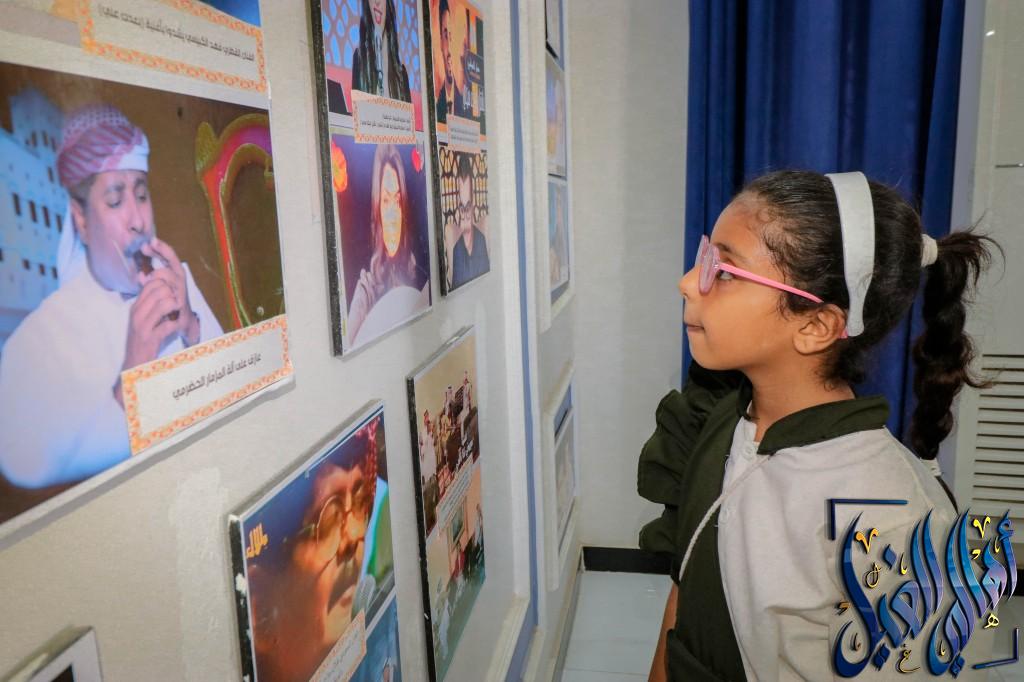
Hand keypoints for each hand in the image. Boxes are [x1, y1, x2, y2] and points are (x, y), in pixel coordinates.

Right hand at [115, 239, 197, 403]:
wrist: (134, 363)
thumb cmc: (144, 340)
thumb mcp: (145, 319)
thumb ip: (152, 304)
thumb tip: (164, 289)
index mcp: (136, 307)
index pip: (153, 283)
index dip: (168, 287)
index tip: (173, 297)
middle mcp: (137, 313)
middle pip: (160, 290)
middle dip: (174, 296)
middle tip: (177, 307)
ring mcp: (142, 325)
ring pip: (164, 303)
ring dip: (176, 308)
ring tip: (177, 315)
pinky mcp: (149, 338)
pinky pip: (168, 324)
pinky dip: (176, 325)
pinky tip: (177, 328)